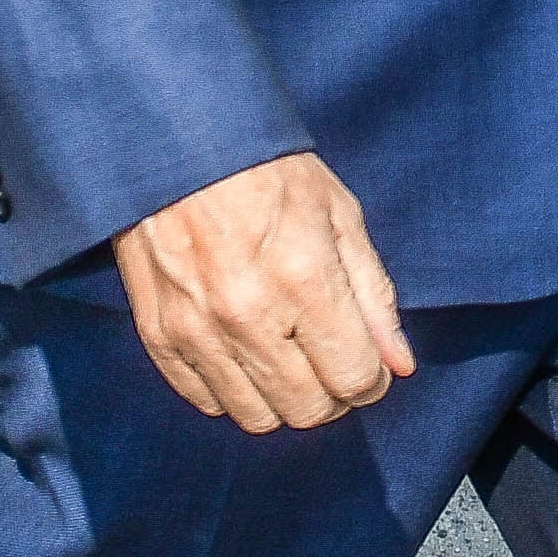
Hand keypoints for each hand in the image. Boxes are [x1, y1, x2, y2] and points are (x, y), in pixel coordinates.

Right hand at [109, 152, 414, 431]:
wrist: (177, 139)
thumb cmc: (267, 168)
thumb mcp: (339, 213)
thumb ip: (373, 294)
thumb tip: (399, 364)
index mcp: (303, 278)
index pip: (354, 378)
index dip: (371, 378)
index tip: (368, 360)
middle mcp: (248, 314)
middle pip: (308, 410)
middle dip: (332, 392)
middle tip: (329, 355)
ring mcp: (197, 329)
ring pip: (257, 417)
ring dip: (283, 398)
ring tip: (288, 355)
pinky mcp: (158, 333)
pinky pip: (205, 401)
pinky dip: (233, 390)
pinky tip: (245, 353)